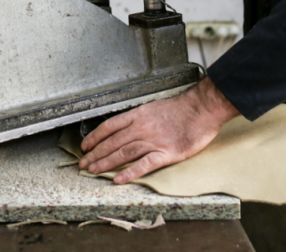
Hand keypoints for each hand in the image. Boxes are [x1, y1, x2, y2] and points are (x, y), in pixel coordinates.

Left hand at [79, 77, 239, 183]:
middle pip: (112, 142)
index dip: (95, 137)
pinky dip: (130, 173)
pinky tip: (118, 179)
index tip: (86, 145)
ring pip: (123, 154)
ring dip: (106, 163)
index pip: (109, 126)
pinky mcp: (165, 154)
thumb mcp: (154, 106)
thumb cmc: (181, 108)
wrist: (201, 109)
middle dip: (96, 153)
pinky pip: (144, 165)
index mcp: (138, 115)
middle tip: (83, 163)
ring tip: (93, 170)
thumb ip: (140, 117)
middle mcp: (141, 128)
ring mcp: (153, 141)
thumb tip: (126, 125)